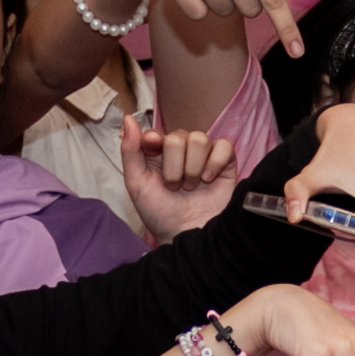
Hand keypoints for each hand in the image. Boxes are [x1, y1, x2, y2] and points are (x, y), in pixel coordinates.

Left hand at [120, 121, 239, 242]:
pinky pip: (224, 146)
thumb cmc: (160, 213)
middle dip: (174, 167)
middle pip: (178, 137)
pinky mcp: (226, 163)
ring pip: (200, 140)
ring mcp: (204, 156)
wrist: (186, 236)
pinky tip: (209, 180)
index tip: (152, 148)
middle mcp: (182, 150)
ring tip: (191, 187)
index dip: (154, 139)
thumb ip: (130, 151)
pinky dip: (215, 163)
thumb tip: (127, 119)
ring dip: (192, 169)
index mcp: (158, 152)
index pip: (157, 131)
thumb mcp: (136, 183)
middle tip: (175, 187)